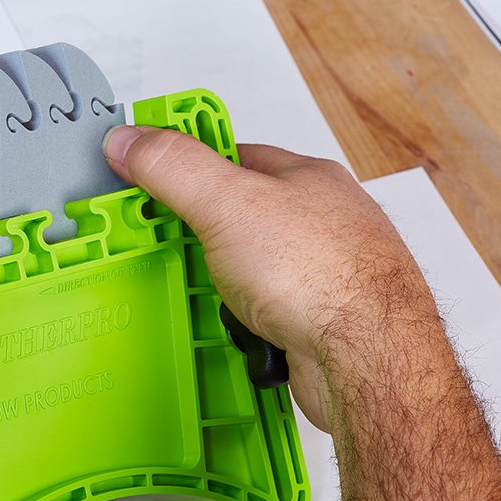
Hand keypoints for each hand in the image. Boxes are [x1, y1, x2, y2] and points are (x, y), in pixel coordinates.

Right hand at [102, 126, 439, 431]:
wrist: (369, 360)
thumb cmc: (322, 276)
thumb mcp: (227, 203)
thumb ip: (175, 168)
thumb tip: (132, 139)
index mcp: (306, 179)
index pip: (234, 154)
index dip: (189, 162)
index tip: (150, 170)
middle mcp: (321, 223)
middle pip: (242, 216)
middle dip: (203, 234)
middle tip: (170, 242)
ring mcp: (325, 274)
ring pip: (253, 271)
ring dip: (227, 288)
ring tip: (215, 294)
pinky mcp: (321, 321)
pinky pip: (267, 316)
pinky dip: (248, 327)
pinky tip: (243, 331)